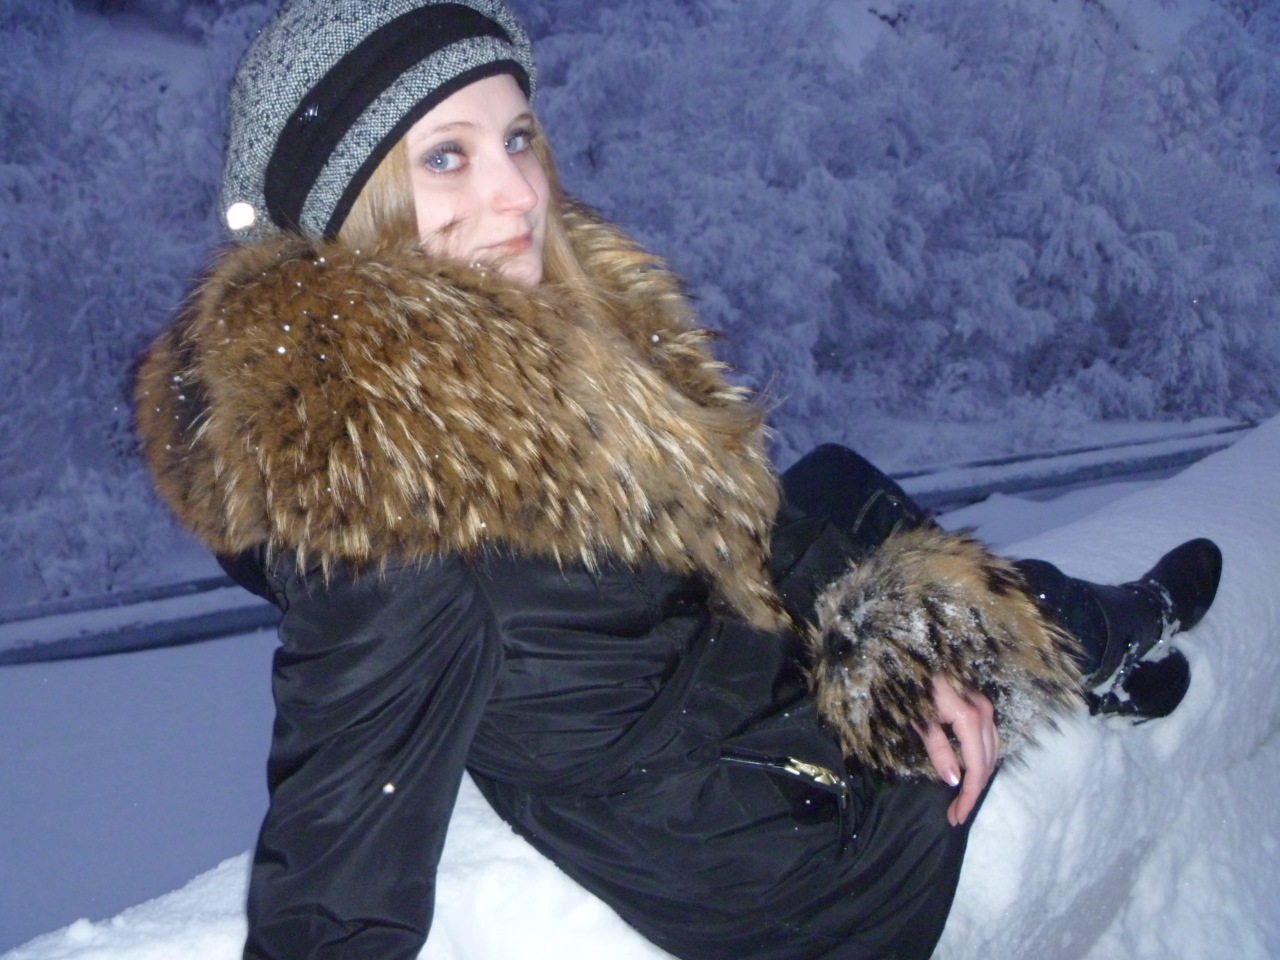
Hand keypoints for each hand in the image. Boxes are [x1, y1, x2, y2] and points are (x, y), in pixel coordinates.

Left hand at [916, 674, 998, 826]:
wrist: (912, 650)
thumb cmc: (910, 682)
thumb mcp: (919, 718)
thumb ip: (937, 749)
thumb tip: (953, 781)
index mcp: (970, 718)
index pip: (976, 768)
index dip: (968, 796)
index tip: (954, 817)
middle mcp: (984, 713)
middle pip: (987, 762)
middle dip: (973, 791)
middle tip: (956, 813)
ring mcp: (984, 707)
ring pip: (992, 751)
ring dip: (979, 776)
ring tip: (963, 798)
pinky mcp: (979, 704)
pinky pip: (988, 738)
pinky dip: (981, 759)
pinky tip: (969, 769)